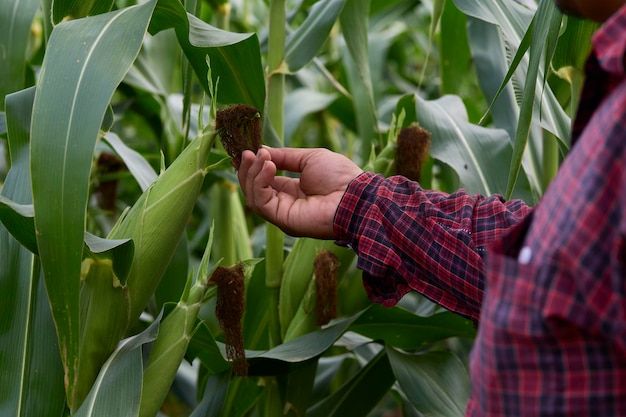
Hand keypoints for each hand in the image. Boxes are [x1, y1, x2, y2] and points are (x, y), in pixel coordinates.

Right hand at [237, 147, 362, 238]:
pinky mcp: (283, 220)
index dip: (254, 165)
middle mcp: (285, 204)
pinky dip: (260, 183)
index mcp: (293, 190)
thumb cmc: (340, 177)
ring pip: (254, 196)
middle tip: (247, 152)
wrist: (355, 196)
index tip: (247, 149)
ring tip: (261, 156)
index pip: (264, 179)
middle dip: (249, 169)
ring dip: (253, 173)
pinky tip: (269, 167)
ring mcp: (283, 214)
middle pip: (254, 188)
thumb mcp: (309, 158)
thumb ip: (285, 156)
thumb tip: (261, 150)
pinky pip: (261, 202)